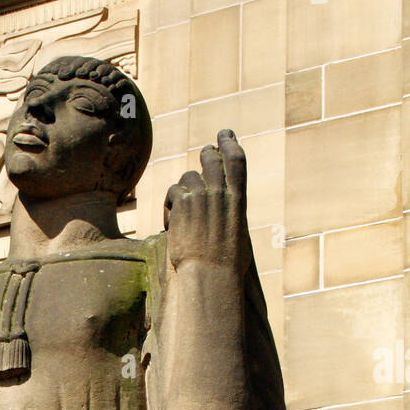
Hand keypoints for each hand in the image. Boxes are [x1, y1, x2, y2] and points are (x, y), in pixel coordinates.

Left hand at [164, 130, 249, 275]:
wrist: (211, 275)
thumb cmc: (227, 266)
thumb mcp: (237, 235)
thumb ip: (230, 216)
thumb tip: (225, 213)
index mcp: (238, 200)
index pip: (237, 161)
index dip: (230, 143)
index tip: (225, 135)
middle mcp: (220, 193)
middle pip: (211, 159)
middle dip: (207, 153)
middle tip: (205, 152)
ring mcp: (201, 197)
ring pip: (188, 176)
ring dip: (184, 187)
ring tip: (181, 207)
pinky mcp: (182, 204)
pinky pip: (174, 192)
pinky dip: (171, 205)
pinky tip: (171, 222)